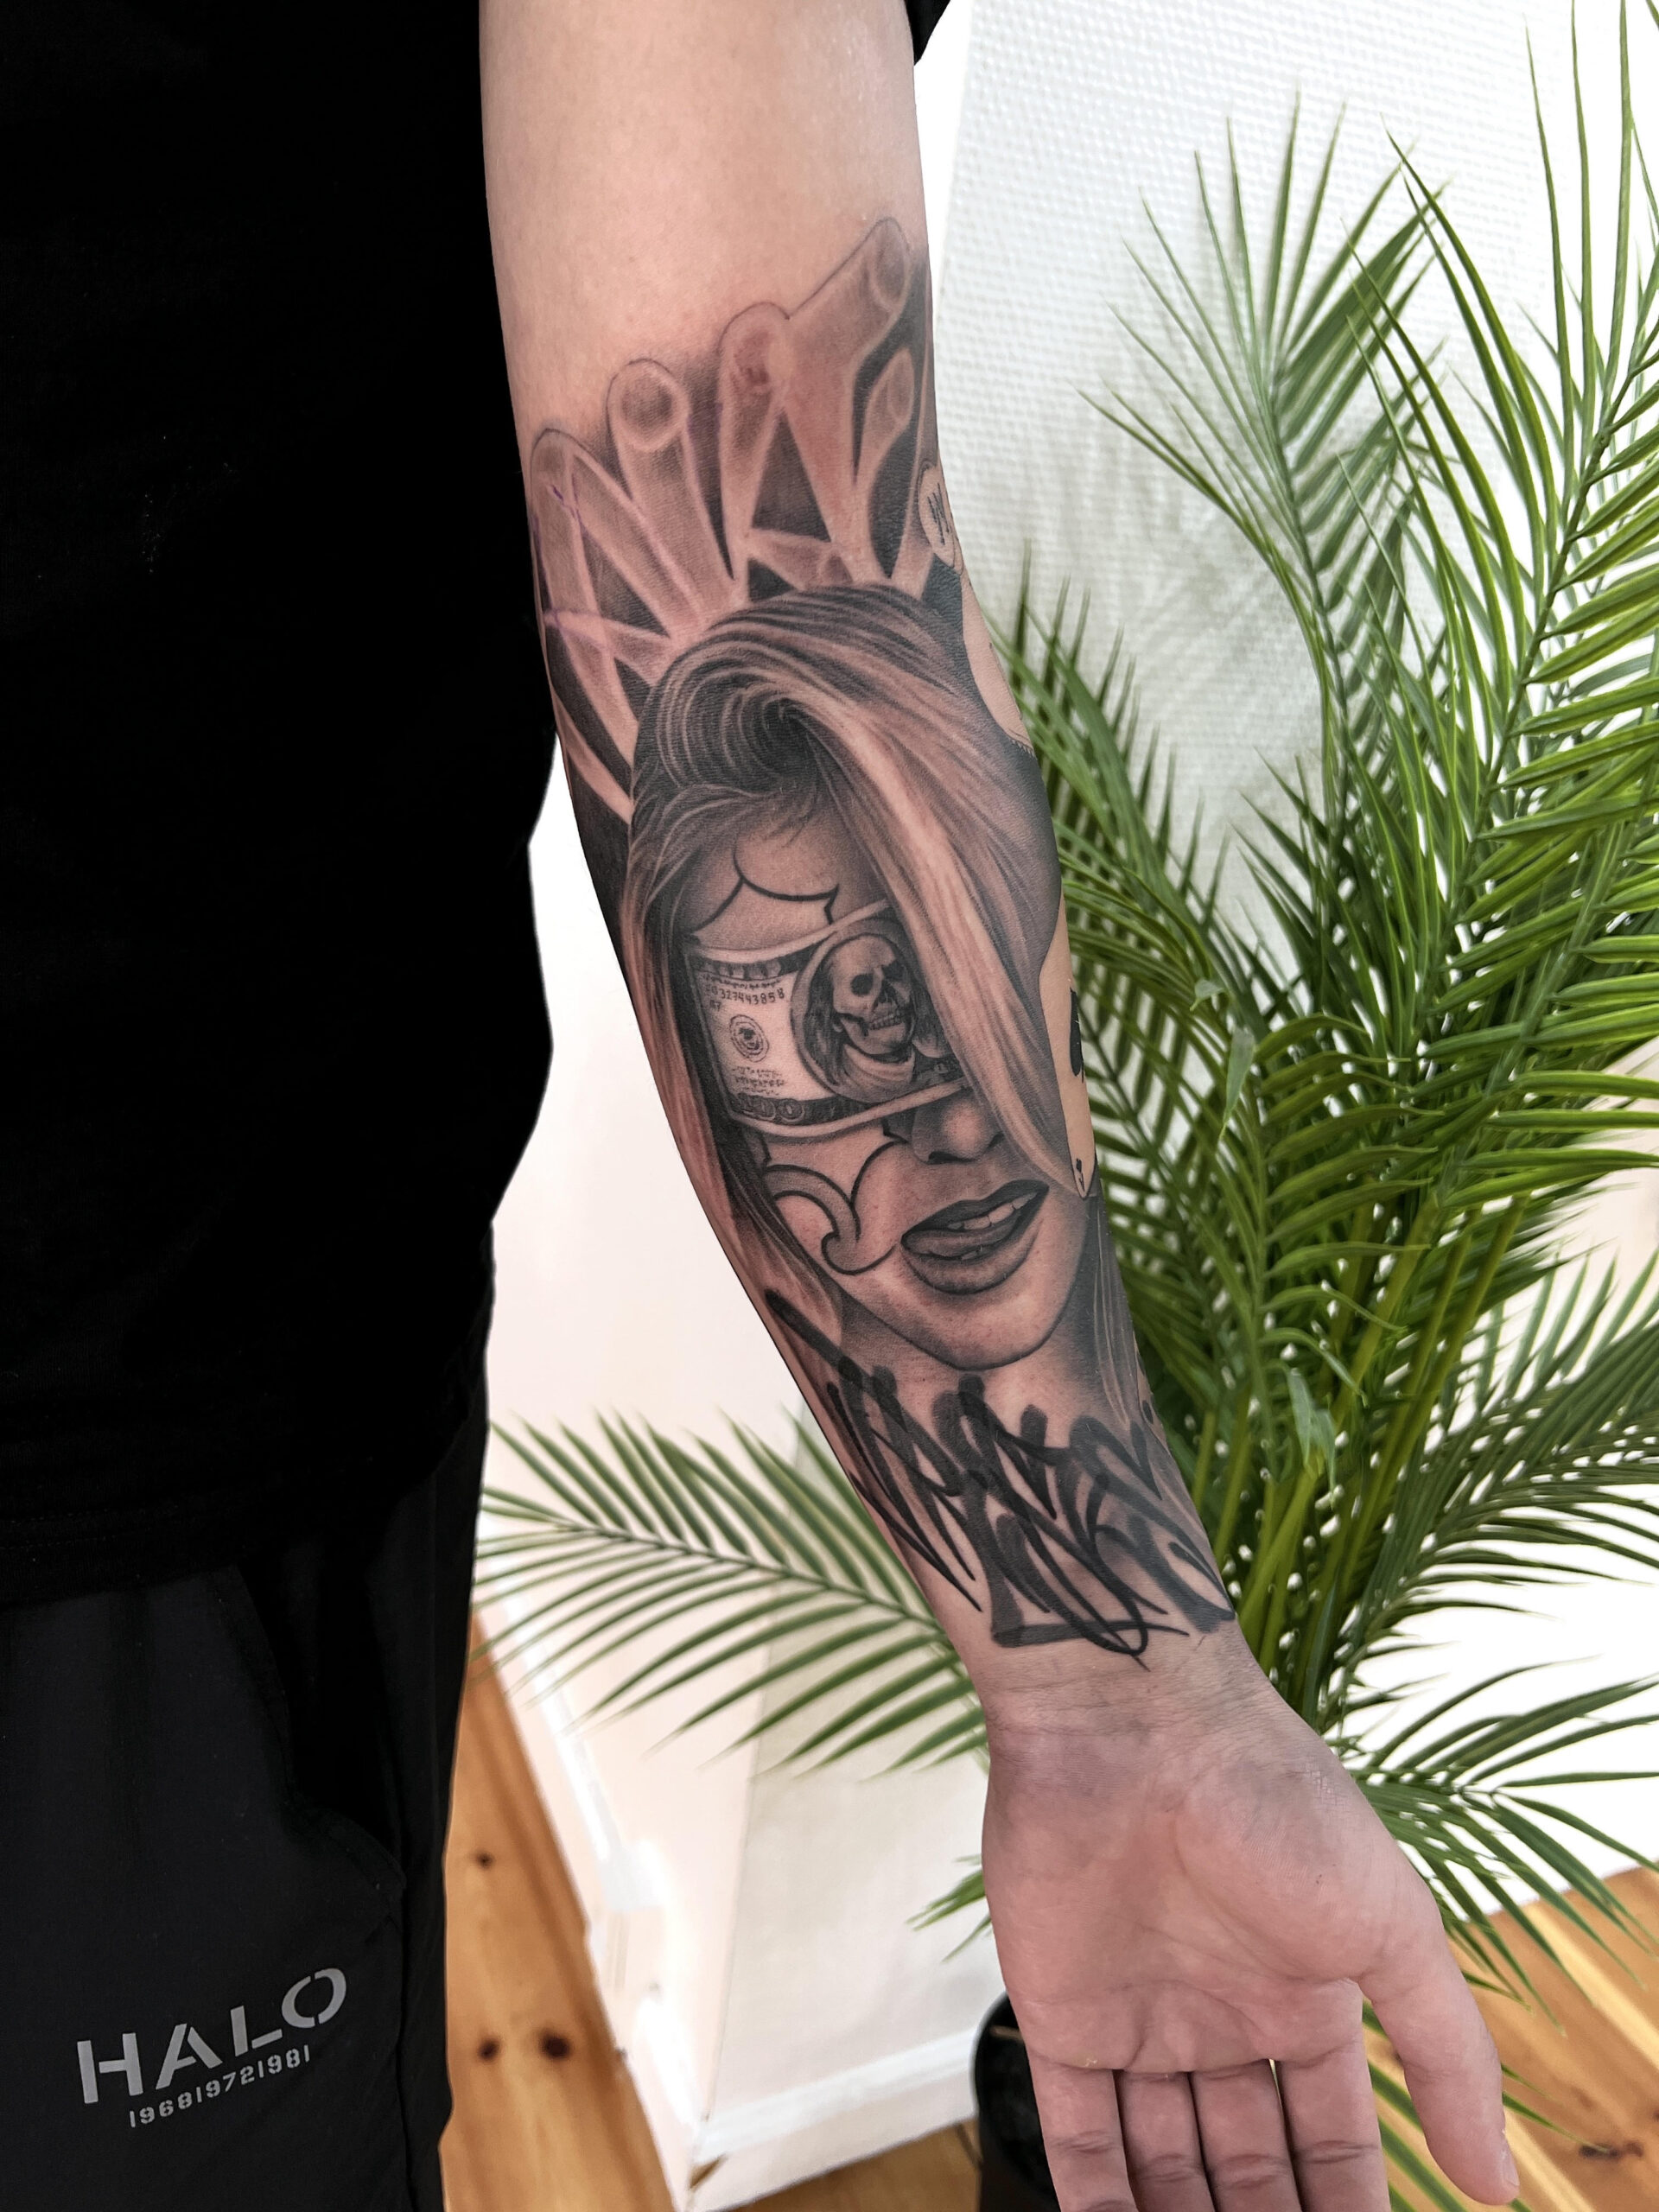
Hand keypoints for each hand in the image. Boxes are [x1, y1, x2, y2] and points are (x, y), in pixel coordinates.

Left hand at [980, 1631, 1514, 2211]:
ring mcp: (1139, 2019)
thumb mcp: (1392, 1926)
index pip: (1334, 2138)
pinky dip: (1097, 2210)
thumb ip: (1448, 2054)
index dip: (1348, 2208)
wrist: (1133, 1727)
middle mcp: (1221, 2016)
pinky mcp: (1059, 2016)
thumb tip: (1498, 2185)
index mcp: (1303, 1997)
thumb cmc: (1272, 1804)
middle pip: (1249, 2165)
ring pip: (1165, 2166)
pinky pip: (1077, 2140)